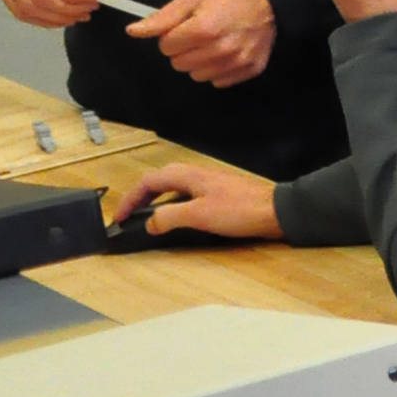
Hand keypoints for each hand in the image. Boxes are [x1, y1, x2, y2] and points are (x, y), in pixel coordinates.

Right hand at [115, 159, 279, 240]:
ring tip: (148, 218)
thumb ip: (169, 217)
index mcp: (188, 175)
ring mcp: (209, 182)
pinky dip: (174, 205)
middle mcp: (196, 174)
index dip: (130, 199)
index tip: (119, 217)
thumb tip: (149, 222)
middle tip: (129, 216)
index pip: (148, 182)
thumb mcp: (198, 216)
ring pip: (173, 188)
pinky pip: (187, 196)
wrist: (277, 212)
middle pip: (158, 181)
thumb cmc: (241, 210)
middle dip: (141, 197)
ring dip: (157, 201)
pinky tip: (178, 219)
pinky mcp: (220, 193)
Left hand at [132, 0, 275, 86]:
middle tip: (198, 35)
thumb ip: (162, 18)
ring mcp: (236, 63)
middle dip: (183, 50)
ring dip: (199, 62)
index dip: (171, 35)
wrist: (270, 0)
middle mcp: (220, 50)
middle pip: (179, 64)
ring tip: (212, 45)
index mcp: (203, 30)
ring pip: (197, 76)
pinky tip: (226, 54)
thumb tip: (133, 32)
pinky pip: (218, 82)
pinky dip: (218, 70)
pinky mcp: (250, 70)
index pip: (166, 47)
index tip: (185, 26)